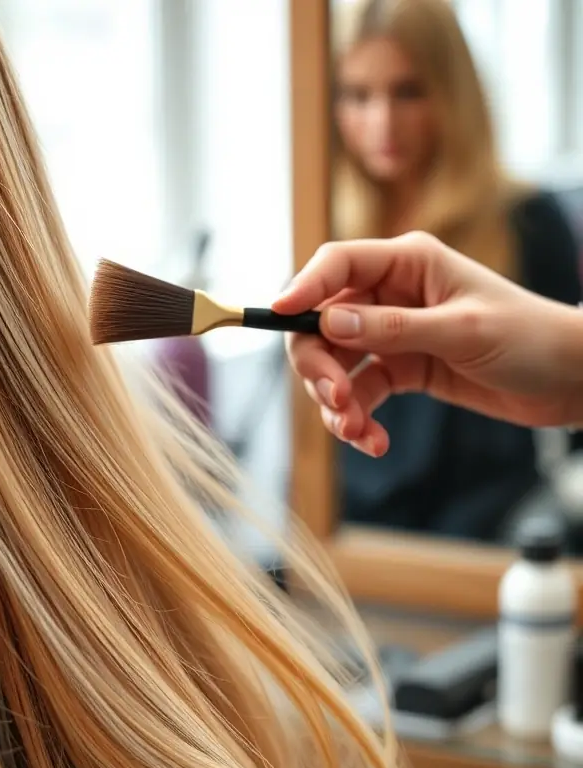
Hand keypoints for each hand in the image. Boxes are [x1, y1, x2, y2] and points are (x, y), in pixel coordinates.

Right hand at [275, 232, 582, 455]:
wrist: (566, 380)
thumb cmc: (527, 338)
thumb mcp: (460, 332)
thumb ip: (392, 328)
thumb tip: (330, 323)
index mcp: (408, 263)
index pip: (337, 265)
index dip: (302, 287)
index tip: (276, 314)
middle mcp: (393, 294)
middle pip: (322, 324)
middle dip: (319, 366)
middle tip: (335, 401)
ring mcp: (394, 333)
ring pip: (336, 365)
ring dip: (336, 402)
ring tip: (356, 430)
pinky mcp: (402, 370)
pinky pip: (361, 394)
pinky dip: (359, 421)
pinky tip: (373, 442)